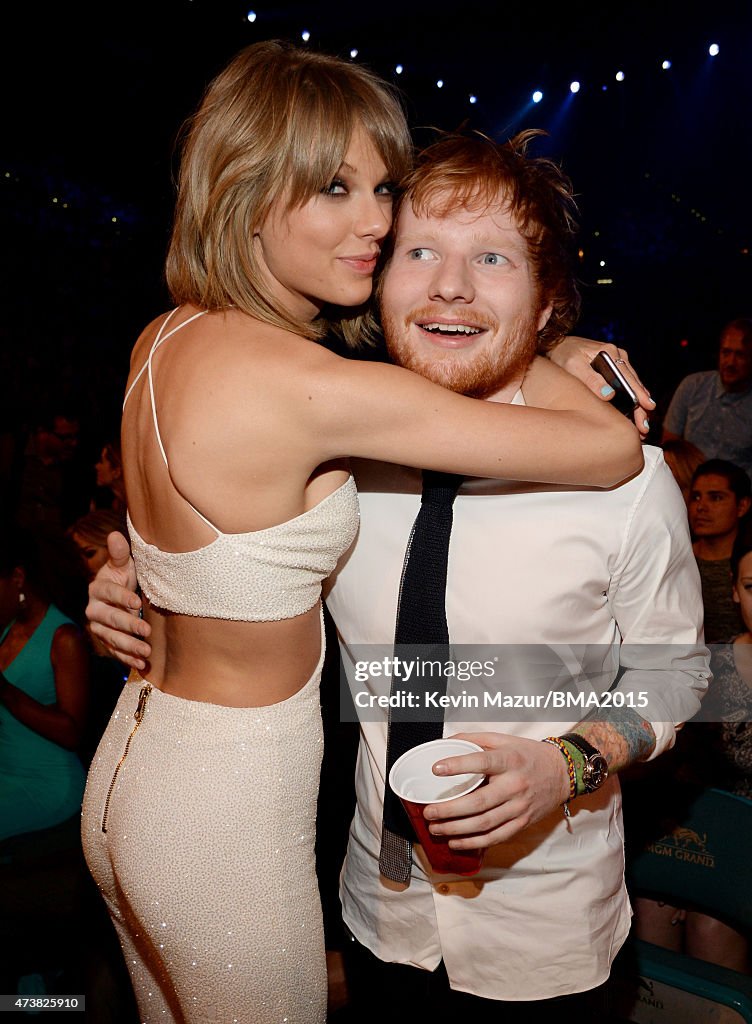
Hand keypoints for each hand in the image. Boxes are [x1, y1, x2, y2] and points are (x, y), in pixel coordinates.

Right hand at [86, 531, 151, 669]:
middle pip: (109, 619)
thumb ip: (120, 553)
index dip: (122, 598)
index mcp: (98, 588)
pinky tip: (141, 665)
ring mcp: (99, 627)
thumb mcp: (123, 564)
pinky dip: (127, 659)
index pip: (109, 593)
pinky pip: (114, 652)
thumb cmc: (123, 577)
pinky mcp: (105, 641)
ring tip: (147, 652)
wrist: (119, 595)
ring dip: (129, 647)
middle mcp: (94, 609)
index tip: (137, 603)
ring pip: (111, 638)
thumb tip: (115, 535)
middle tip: (146, 631)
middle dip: (128, 625)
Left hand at [422, 732, 570, 848]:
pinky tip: (455, 841)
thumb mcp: (504, 740)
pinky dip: (473, 842)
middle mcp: (515, 785)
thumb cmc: (528, 755)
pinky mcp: (522, 823)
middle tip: (429, 811)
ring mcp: (519, 807)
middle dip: (449, 809)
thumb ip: (475, 740)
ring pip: (484, 823)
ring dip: (456, 829)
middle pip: (479, 802)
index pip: (482, 762)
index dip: (458, 765)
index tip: (436, 769)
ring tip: (435, 828)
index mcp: (509, 760)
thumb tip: (445, 743)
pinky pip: (495, 837)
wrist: (562, 773)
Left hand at [548, 337, 654, 438]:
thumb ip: (591, 379)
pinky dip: (632, 399)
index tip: (647, 407)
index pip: (627, 376)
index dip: (638, 393)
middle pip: (634, 383)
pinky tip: (636, 413)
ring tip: (642, 425)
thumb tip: (609, 395)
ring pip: (633, 386)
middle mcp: (618, 356)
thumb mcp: (574, 366)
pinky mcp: (615, 369)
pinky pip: (627, 385)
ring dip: (639, 405)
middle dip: (641, 405)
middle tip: (644, 426)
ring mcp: (619, 361)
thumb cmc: (564, 354)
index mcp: (610, 352)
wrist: (559, 346)